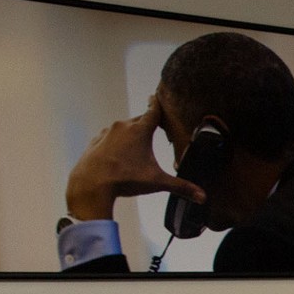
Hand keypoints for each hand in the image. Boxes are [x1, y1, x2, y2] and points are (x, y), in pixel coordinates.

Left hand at [64, 95, 202, 221]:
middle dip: (147, 123)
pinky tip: (118, 154)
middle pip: (139, 120)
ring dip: (130, 134)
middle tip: (155, 127)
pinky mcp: (96, 142)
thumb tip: (202, 197)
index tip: (156, 96)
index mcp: (140, 131)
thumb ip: (180, 187)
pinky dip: (115, 142)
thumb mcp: (156, 182)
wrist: (90, 184)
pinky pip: (109, 137)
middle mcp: (123, 127)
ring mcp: (107, 133)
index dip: (157, 104)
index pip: (153, 111)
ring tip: (136, 146)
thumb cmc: (125, 179)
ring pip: (123, 129)